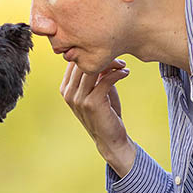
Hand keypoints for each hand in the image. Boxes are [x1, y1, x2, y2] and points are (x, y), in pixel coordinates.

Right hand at [60, 61, 135, 176]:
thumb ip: (96, 74)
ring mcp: (78, 99)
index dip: (91, 55)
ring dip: (111, 64)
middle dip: (102, 58)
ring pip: (93, 71)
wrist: (110, 138)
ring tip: (123, 65)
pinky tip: (126, 73)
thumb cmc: (105, 112)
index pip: (74, 63)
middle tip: (119, 58)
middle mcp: (69, 93)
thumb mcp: (97, 90)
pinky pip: (105, 81)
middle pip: (82, 64)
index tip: (108, 54)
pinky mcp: (92, 104)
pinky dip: (117, 74)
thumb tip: (102, 55)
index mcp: (66, 88)